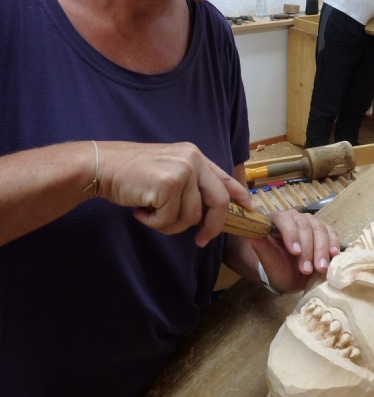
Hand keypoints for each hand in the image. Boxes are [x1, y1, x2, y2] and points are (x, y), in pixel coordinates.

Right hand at [95, 141, 252, 243]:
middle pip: (219, 202)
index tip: (249, 211)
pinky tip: (140, 209)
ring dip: (169, 224)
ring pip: (190, 216)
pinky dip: (154, 222)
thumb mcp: (168, 169)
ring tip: (150, 212)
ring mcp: (181, 172)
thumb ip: (190, 184)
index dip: (240, 197)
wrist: (101, 166)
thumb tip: (207, 212)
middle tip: (200, 241)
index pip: (226, 178)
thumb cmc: (131, 173)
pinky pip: (169, 220)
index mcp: (194, 156)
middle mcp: (192, 160)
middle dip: (212, 227)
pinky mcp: (168, 185)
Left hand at [247, 209, 341, 292]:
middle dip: (307, 249)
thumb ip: (258, 244)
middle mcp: (295, 218)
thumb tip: (244, 230)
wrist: (291, 276)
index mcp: (277, 220)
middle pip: (305, 226)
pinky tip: (334, 256)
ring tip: (320, 268)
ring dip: (321, 250)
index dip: (291, 235)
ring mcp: (311, 223)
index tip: (295, 252)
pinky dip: (334, 244)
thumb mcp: (267, 259)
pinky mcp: (325, 231)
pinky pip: (332, 233)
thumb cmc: (277, 267)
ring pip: (320, 229)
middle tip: (307, 269)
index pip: (284, 220)